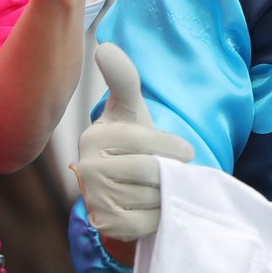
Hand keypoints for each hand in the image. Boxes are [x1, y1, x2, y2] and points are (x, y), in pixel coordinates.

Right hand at [74, 44, 193, 242]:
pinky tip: (154, 204)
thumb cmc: (132, 140)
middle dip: (170, 171)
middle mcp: (85, 169)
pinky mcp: (105, 224)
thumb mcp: (131, 108)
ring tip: (162, 186)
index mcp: (94, 137)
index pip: (145, 142)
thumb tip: (105, 48)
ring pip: (151, 196)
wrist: (126, 184)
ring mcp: (93, 199)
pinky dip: (159, 214)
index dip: (172, 147)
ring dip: (167, 192)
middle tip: (173, 170)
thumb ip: (124, 79)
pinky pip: (147, 221)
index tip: (186, 151)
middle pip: (149, 171)